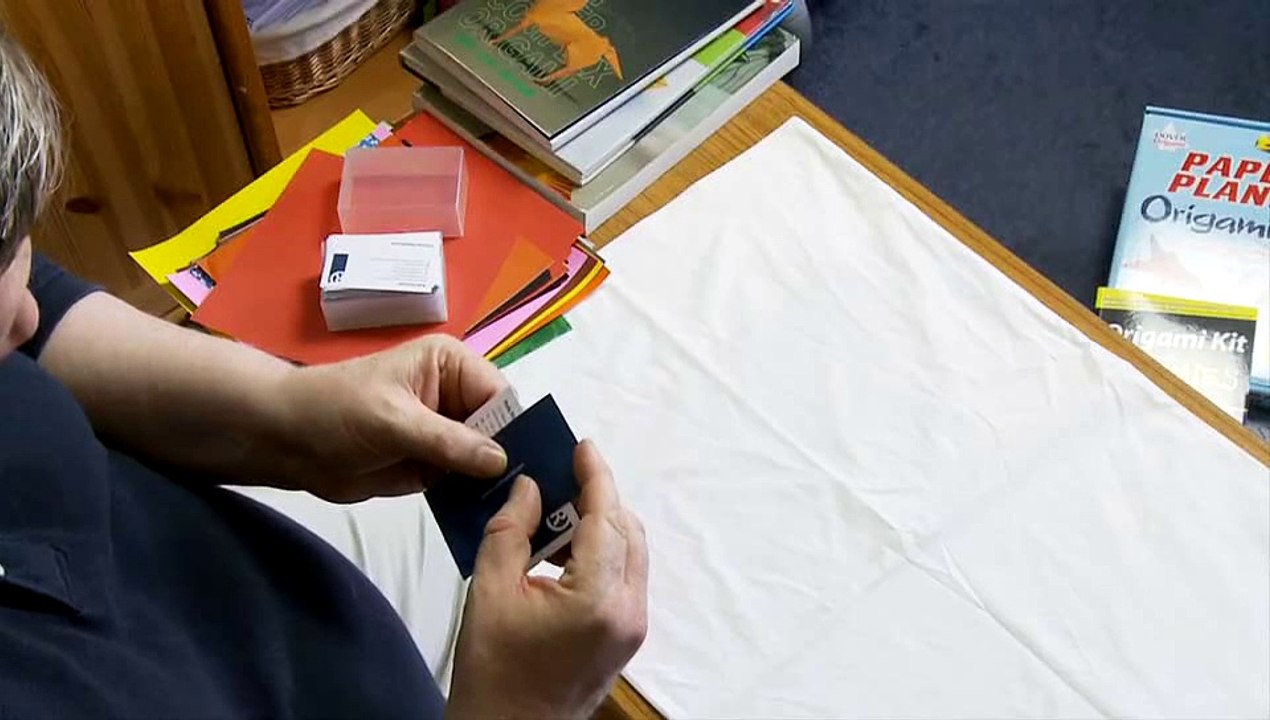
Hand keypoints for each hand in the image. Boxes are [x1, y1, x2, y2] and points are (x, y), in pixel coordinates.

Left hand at [269, 336, 509, 502]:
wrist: (286, 441)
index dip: (517, 429)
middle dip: (512, 460)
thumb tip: (501, 461)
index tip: (532, 466)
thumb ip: (448, 441)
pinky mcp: (433, 465)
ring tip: (518, 515)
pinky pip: (465, 481)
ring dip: (496, 483)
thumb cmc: (336, 411)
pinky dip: (475, 497)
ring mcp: (446, 433)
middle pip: (501, 429)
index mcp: (451, 365)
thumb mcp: (394, 421)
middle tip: (534, 499)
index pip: (500, 396)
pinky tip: (490, 519)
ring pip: (487, 459)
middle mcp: (456, 395)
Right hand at [447, 441, 647, 719]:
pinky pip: (624, 577)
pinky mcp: (626, 637)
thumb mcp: (489, 592)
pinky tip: (564, 547)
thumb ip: (511, 531)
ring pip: (630, 553)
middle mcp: (628, 610)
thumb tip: (530, 488)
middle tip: (563, 473)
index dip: (596, 477)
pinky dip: (602, 552)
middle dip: (599, 498)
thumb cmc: (492, 672)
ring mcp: (632, 626)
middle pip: (627, 531)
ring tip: (557, 509)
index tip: (582, 446)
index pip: (606, 518)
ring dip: (601, 524)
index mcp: (597, 599)